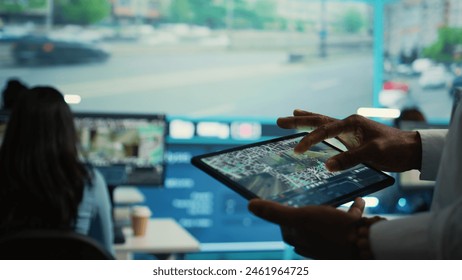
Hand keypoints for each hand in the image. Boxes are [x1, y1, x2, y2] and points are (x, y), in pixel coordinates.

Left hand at [248, 198, 365, 258]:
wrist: (366, 244)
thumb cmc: (330, 231)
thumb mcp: (299, 217)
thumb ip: (275, 212)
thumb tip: (250, 205)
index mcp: (301, 241)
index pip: (286, 231)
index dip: (282, 220)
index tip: (281, 207)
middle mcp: (316, 244)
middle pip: (306, 229)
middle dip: (305, 217)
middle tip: (306, 203)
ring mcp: (334, 242)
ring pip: (329, 225)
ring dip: (329, 212)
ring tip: (332, 201)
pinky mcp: (351, 237)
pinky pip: (350, 221)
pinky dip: (352, 210)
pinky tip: (357, 200)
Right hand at [277, 109, 421, 171]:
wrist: (411, 151)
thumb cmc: (395, 149)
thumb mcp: (373, 153)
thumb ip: (350, 158)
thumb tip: (326, 166)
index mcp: (352, 123)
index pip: (324, 130)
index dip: (309, 140)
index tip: (297, 151)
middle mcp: (348, 124)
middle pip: (318, 120)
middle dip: (299, 121)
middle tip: (280, 120)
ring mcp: (350, 131)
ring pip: (323, 124)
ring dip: (307, 121)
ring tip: (293, 115)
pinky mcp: (352, 139)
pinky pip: (331, 134)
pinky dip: (319, 132)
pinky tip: (315, 133)